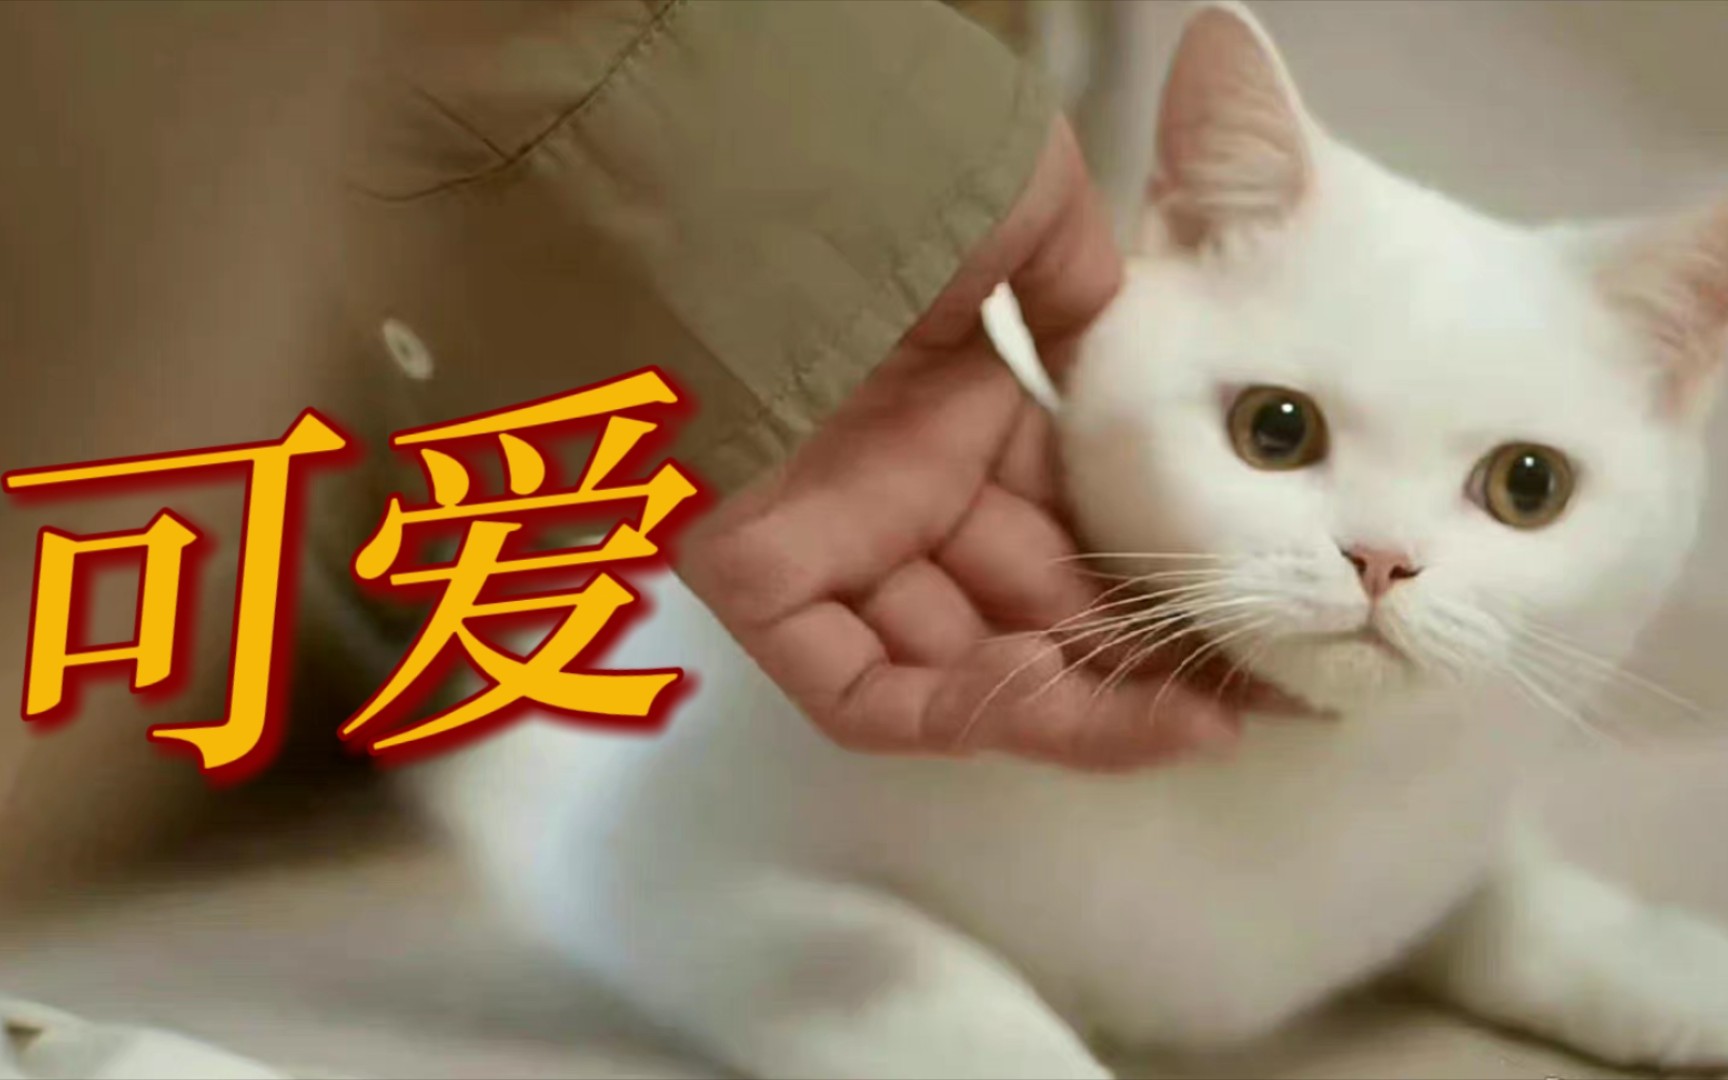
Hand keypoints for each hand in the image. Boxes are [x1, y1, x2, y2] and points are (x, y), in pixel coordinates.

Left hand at [679, 120, 1299, 770]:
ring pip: (959, 667)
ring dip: (1077, 706)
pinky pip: (859, 689)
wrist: (747, 182)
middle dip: (1137, 659)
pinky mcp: (759, 583)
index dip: (1159, 577)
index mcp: (956, 407)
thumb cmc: (892, 182)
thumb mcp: (1026, 211)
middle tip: (1245, 690)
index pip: (1067, 525)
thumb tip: (1123, 338)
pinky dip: (957, 713)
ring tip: (1195, 719)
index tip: (1251, 610)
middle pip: (1027, 606)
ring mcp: (832, 538)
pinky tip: (1056, 702)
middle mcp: (898, 482)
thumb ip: (1082, 283)